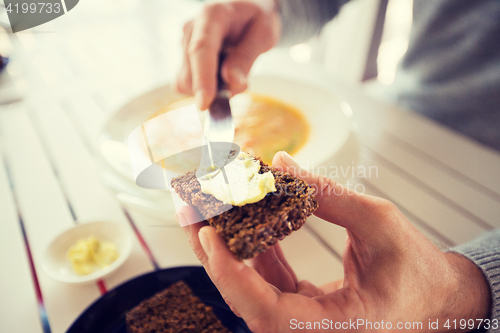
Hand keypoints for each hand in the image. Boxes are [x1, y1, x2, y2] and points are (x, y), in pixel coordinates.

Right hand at [175, 0, 280, 110]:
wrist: (249, 12)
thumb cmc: (257, 18)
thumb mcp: (264, 34)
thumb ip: (246, 57)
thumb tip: (231, 81)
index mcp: (211, 16)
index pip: (201, 50)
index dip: (202, 79)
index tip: (205, 104)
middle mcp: (192, 30)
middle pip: (188, 74)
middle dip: (214, 90)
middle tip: (244, 83)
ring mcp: (185, 45)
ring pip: (187, 83)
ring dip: (213, 90)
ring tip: (236, 74)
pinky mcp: (185, 59)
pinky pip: (191, 84)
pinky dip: (209, 88)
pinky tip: (224, 75)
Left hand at [177, 151, 490, 331]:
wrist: (438, 298)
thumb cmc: (417, 270)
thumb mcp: (379, 225)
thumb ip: (327, 196)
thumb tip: (280, 165)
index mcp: (331, 327)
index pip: (267, 312)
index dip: (232, 274)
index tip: (209, 234)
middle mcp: (308, 330)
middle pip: (245, 296)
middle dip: (213, 251)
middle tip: (191, 207)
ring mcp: (301, 321)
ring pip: (250, 286)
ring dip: (227, 244)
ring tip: (208, 205)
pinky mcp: (300, 307)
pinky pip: (267, 280)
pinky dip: (255, 248)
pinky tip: (248, 217)